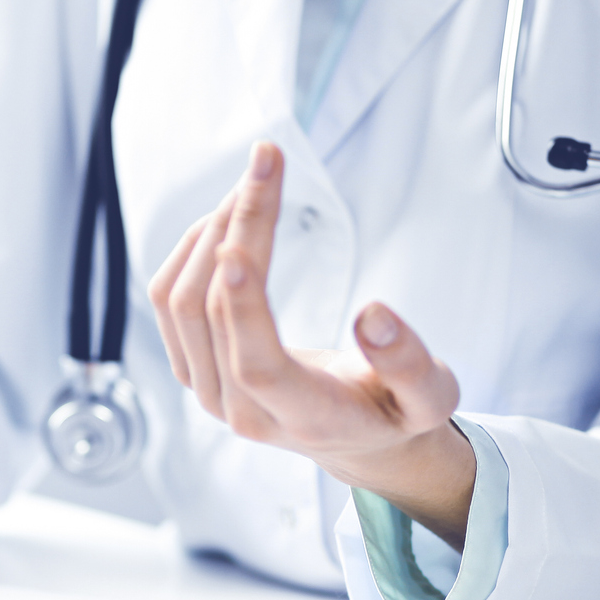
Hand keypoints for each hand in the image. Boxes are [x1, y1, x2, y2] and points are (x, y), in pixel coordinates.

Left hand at [148, 141, 476, 547]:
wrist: (356, 439)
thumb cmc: (395, 411)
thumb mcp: (431, 397)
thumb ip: (410, 364)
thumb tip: (374, 314)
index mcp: (303, 416)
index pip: (256, 365)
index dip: (242, 308)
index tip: (236, 243)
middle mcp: (241, 409)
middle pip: (212, 313)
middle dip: (238, 227)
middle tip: (268, 160)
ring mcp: (207, 391)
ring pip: (179, 304)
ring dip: (213, 231)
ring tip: (255, 182)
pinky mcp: (191, 368)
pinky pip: (168, 303)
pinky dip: (192, 250)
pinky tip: (230, 218)